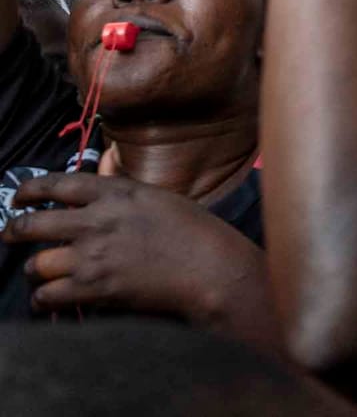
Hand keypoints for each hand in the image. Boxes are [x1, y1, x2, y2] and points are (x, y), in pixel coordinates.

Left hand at [3, 173, 268, 331]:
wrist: (209, 267)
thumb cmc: (193, 231)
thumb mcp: (156, 197)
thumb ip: (120, 195)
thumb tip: (92, 196)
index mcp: (114, 193)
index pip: (54, 185)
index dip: (28, 190)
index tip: (19, 197)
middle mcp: (96, 221)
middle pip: (31, 225)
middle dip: (13, 231)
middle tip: (10, 235)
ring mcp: (92, 256)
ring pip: (36, 264)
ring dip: (35, 270)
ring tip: (41, 273)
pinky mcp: (94, 288)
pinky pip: (47, 296)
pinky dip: (43, 300)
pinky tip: (50, 299)